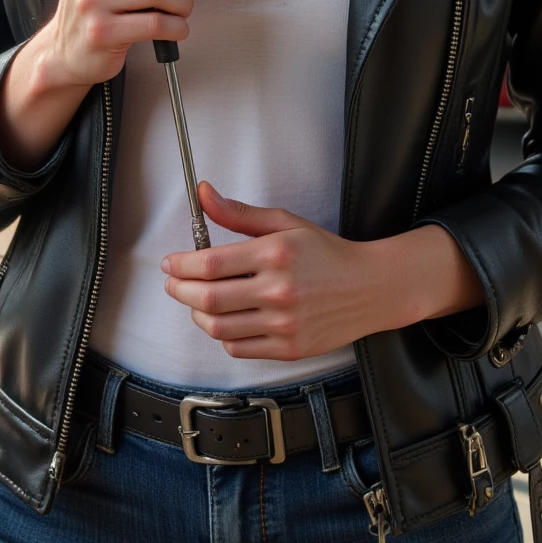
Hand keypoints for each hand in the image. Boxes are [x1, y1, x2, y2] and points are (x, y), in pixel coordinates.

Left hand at [160, 181, 401, 359]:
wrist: (370, 289)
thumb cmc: (326, 253)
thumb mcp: (285, 223)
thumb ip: (240, 213)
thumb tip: (203, 194)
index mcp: (275, 254)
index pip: (210, 263)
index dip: (181, 265)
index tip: (171, 263)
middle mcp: (279, 290)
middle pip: (208, 299)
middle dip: (180, 291)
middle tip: (173, 284)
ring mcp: (285, 324)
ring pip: (219, 328)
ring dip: (197, 315)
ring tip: (196, 303)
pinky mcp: (290, 348)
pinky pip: (239, 348)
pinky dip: (222, 336)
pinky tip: (224, 321)